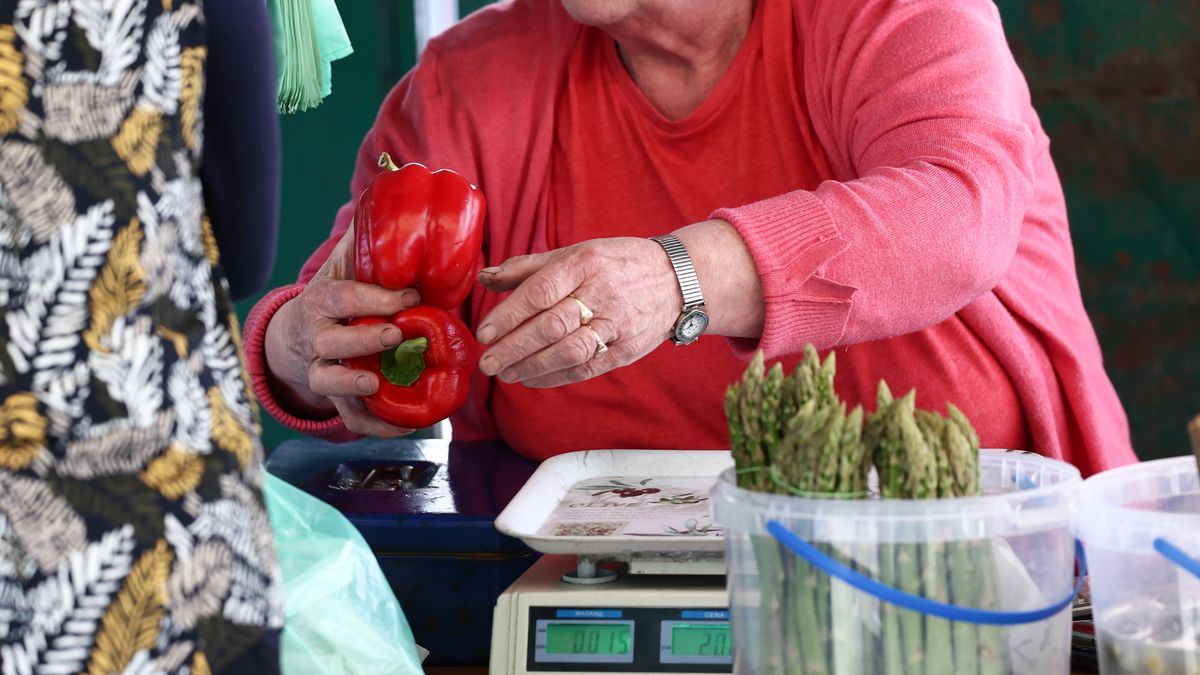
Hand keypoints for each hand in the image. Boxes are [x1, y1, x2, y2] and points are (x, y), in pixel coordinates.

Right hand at [264, 224, 419, 436]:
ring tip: (377, 386)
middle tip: (394, 337)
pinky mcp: (335, 399)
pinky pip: (351, 418)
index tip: (411, 298)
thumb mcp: (343, 265)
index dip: (375, 299)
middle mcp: (317, 338)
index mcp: (322, 301)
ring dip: (352, 387)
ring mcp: (322, 370)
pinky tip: (408, 426)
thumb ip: (367, 237)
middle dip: (362, 340)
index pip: (344, 298)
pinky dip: (377, 426)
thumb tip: (394, 192)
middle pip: (332, 342)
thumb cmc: (333, 294)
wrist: (296, 335)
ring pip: (329, 383)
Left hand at [475, 237, 679, 386]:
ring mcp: (617, 323)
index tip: (484, 332)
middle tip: (488, 362)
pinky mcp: (627, 349)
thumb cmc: (616, 264)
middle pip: (551, 326)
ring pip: (569, 351)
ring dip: (532, 366)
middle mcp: (602, 293)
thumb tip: (484, 277)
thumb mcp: (575, 253)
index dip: (509, 315)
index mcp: (585, 263)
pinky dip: (556, 377)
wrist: (677, 280)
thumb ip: (528, 267)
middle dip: (514, 348)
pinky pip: (587, 367)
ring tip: (505, 374)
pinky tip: (531, 379)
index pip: (540, 292)